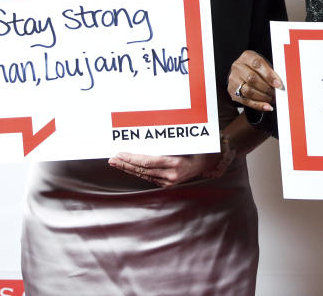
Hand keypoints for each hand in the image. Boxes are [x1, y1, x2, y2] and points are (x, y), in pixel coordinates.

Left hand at [108, 152, 226, 187]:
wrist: (210, 161)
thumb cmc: (197, 148)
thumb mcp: (184, 142)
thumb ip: (166, 143)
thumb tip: (145, 138)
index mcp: (175, 163)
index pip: (147, 162)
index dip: (132, 158)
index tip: (120, 154)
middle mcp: (171, 175)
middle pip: (142, 170)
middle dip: (125, 164)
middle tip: (112, 159)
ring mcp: (170, 181)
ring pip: (143, 175)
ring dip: (128, 169)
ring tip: (116, 163)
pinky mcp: (168, 184)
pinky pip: (149, 178)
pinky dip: (137, 172)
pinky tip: (129, 168)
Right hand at [229, 50, 283, 111]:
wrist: (241, 72)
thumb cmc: (256, 68)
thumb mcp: (263, 64)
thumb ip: (271, 72)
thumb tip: (280, 84)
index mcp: (247, 56)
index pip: (258, 64)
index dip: (269, 75)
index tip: (278, 84)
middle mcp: (238, 67)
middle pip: (252, 78)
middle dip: (267, 88)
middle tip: (277, 94)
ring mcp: (233, 80)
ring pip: (248, 91)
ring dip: (263, 97)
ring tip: (272, 99)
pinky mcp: (232, 92)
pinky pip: (246, 101)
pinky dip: (258, 105)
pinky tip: (267, 106)